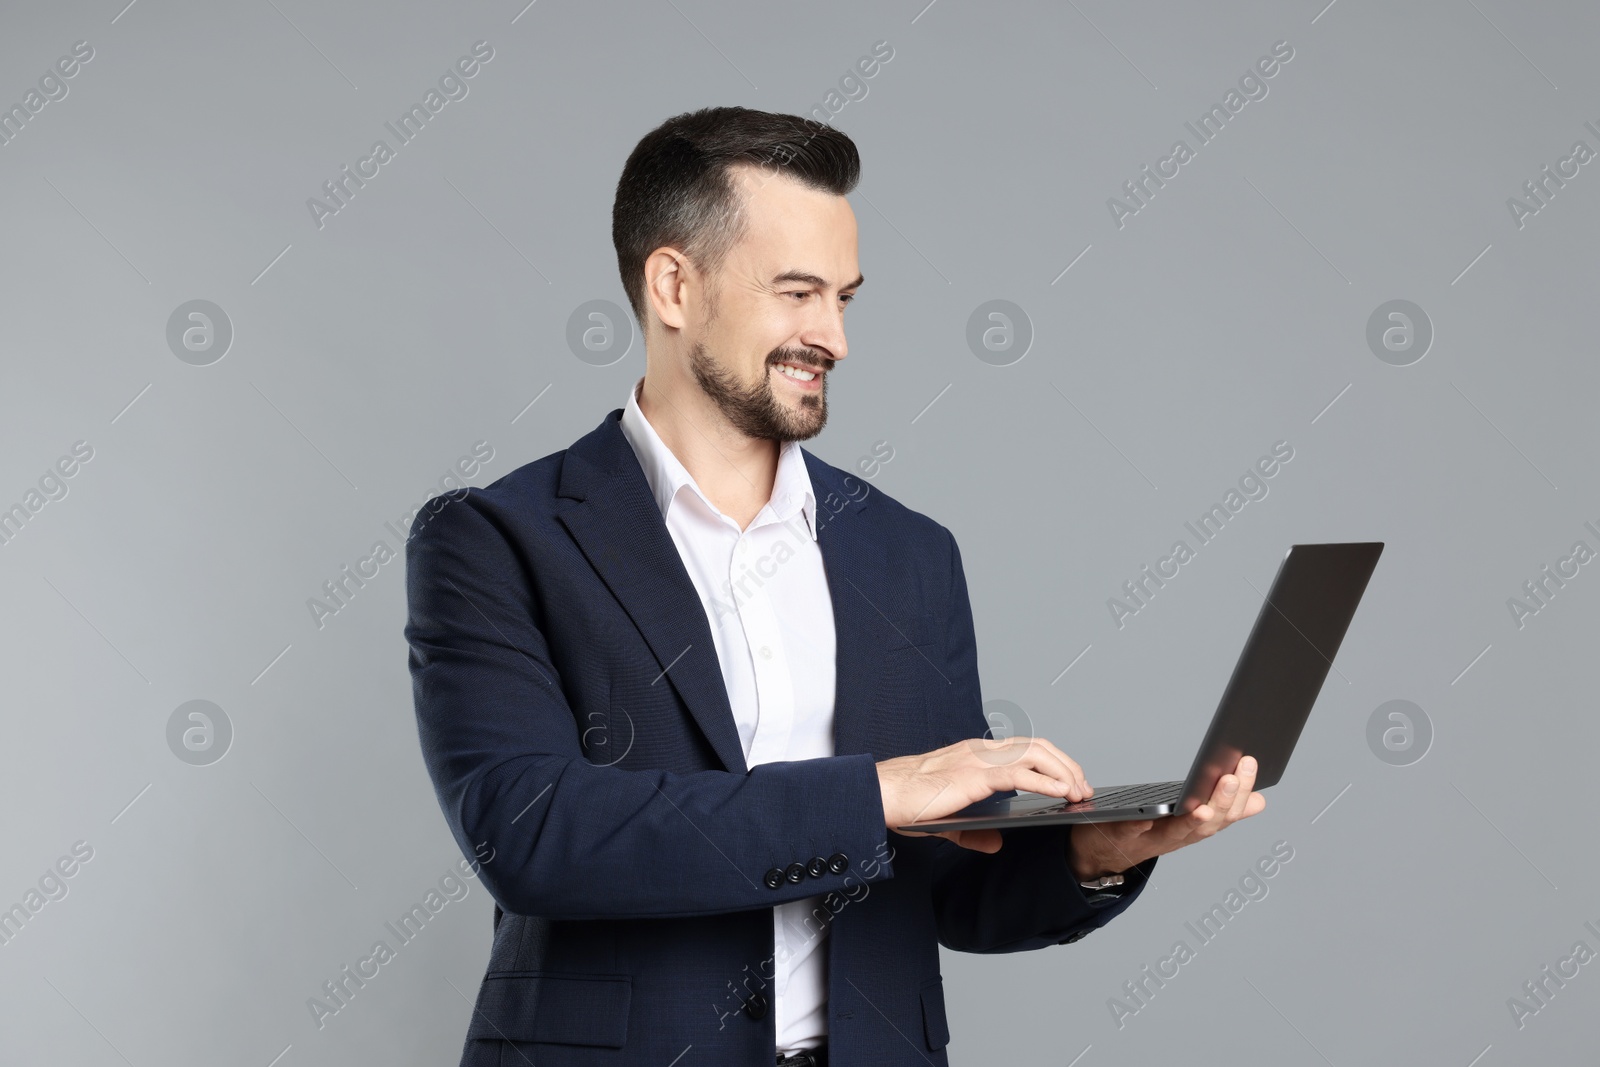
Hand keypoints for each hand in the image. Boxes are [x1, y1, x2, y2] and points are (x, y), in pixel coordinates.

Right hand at [880, 736, 1090, 853]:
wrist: (880, 795)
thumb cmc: (905, 803)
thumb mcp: (947, 822)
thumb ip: (973, 832)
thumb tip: (996, 844)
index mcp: (975, 755)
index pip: (1025, 749)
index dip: (1053, 763)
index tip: (1071, 783)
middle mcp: (980, 751)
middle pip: (1038, 746)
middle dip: (1067, 766)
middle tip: (1084, 790)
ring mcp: (978, 760)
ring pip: (1035, 754)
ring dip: (1064, 772)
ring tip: (1079, 793)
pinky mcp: (973, 775)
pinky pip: (1018, 773)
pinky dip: (1045, 782)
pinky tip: (1061, 794)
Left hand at [1067, 755, 1266, 879]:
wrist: (1102, 855)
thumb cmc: (1146, 831)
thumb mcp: (1185, 820)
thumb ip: (1219, 809)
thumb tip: (1258, 800)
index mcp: (1194, 828)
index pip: (1225, 812)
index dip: (1241, 792)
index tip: (1249, 763)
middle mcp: (1178, 836)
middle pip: (1208, 823)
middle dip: (1223, 801)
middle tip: (1233, 776)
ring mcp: (1151, 838)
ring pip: (1179, 831)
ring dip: (1193, 819)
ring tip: (1205, 805)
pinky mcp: (1123, 834)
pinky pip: (1133, 830)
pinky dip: (1142, 824)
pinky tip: (1149, 813)